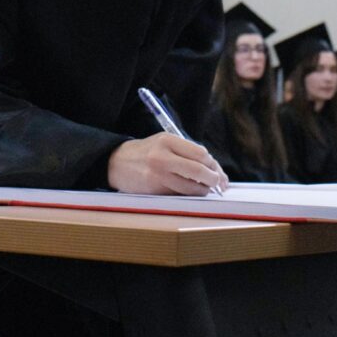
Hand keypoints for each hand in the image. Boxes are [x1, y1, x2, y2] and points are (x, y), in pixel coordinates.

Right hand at [107, 132, 228, 195]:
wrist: (116, 163)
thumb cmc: (147, 152)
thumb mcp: (164, 142)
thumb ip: (187, 151)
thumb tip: (213, 167)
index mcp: (167, 140)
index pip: (200, 153)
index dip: (213, 164)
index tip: (217, 170)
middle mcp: (162, 157)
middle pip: (198, 171)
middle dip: (213, 179)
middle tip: (219, 183)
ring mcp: (157, 175)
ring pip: (191, 187)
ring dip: (202, 190)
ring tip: (204, 189)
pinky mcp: (154, 191)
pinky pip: (179, 195)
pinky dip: (188, 195)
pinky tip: (190, 192)